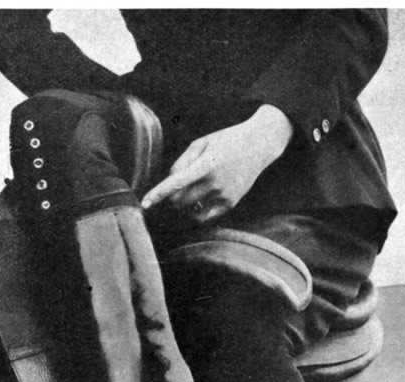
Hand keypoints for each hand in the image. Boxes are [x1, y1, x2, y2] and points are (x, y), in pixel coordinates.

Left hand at [141, 104, 292, 221]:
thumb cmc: (226, 141)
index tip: (145, 204)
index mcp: (206, 164)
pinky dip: (196, 213)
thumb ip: (182, 161)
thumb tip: (170, 182)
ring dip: (183, 206)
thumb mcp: (202, 143)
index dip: (158, 194)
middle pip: (180, 201)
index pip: (176, 183)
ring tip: (189, 192)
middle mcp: (215, 182)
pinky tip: (197, 202)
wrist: (259, 145)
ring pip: (190, 211)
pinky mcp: (230, 204)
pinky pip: (205, 217)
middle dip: (171, 197)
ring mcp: (224, 195)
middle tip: (177, 187)